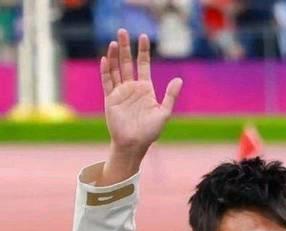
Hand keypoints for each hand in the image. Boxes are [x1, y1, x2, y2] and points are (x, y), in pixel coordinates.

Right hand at [100, 28, 182, 160]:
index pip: (143, 65)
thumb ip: (170, 96)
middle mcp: (132, 88)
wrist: (134, 144)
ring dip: (115, 56)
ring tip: (115, 42)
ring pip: (116, 69)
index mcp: (145, 89)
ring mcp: (121, 93)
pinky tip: (106, 59)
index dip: (143, 51)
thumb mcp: (164, 113)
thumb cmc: (150, 132)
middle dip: (126, 47)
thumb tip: (179, 79)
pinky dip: (106, 71)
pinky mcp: (111, 99)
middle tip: (123, 30)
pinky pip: (107, 82)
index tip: (143, 36)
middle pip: (127, 63)